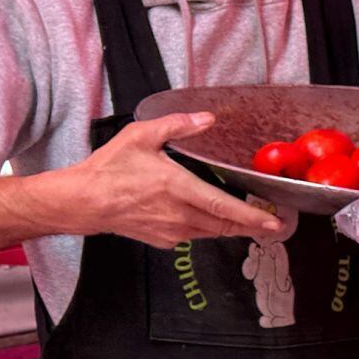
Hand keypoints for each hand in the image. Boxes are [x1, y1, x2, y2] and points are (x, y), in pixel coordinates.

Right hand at [55, 113, 282, 247]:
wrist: (83, 202)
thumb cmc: (109, 168)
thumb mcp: (142, 136)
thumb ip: (178, 125)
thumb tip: (208, 118)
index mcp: (178, 188)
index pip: (225, 208)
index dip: (253, 217)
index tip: (275, 223)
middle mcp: (180, 215)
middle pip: (226, 225)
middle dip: (252, 225)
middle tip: (272, 222)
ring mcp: (172, 231)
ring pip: (212, 232)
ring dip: (230, 226)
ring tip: (246, 219)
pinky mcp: (164, 241)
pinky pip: (194, 235)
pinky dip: (206, 227)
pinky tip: (206, 216)